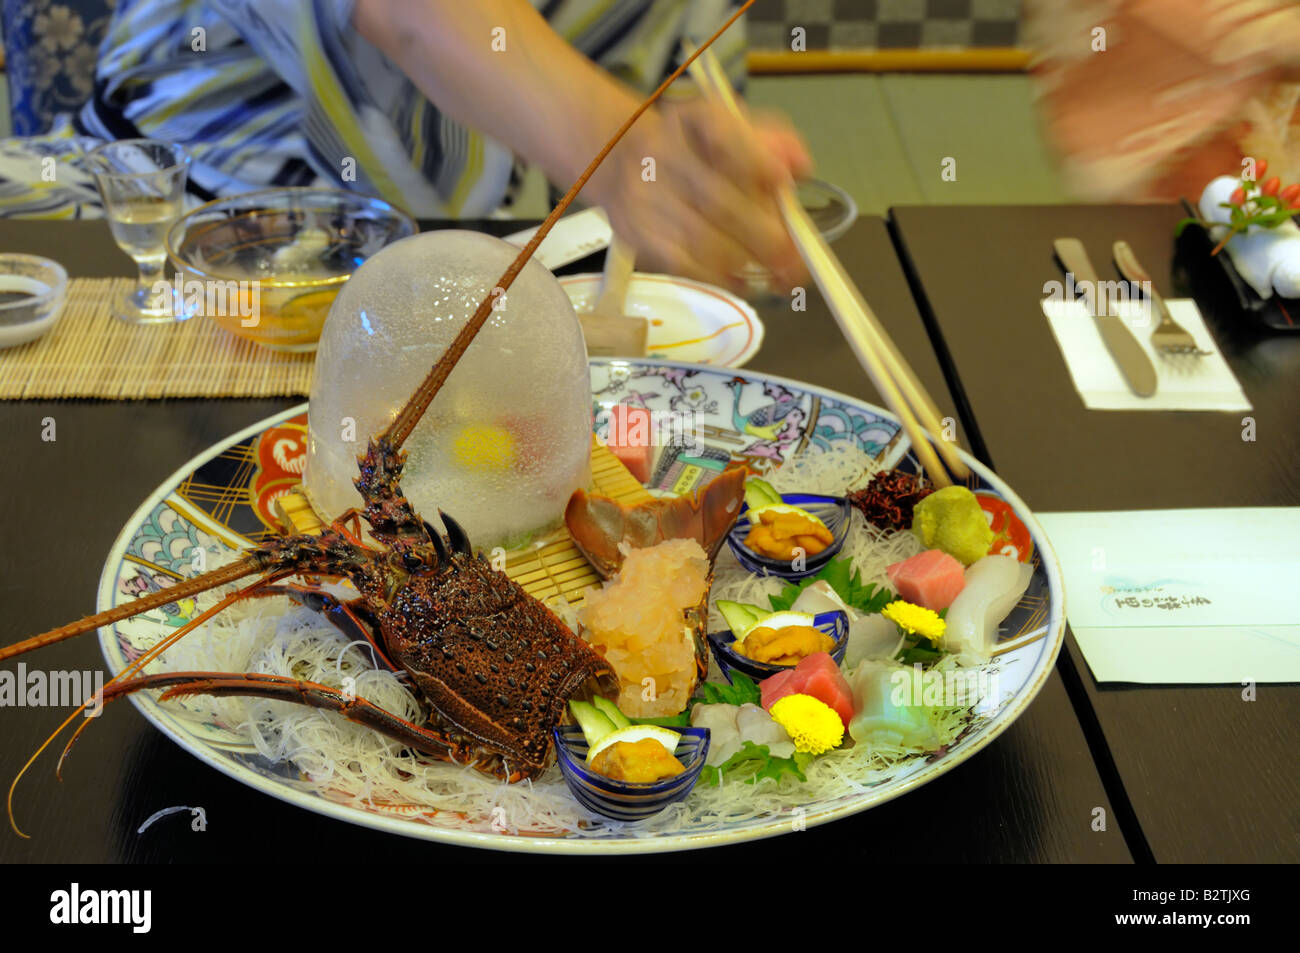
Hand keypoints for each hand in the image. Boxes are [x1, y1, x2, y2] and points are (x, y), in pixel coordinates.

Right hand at [585, 99, 812, 293]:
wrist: (618, 158)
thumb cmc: (692, 147)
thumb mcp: (731, 128)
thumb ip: (771, 143)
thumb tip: (801, 168)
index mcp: (693, 119)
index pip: (722, 134)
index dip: (754, 160)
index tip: (783, 184)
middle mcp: (662, 153)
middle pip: (716, 199)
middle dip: (763, 235)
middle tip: (795, 260)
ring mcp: (643, 196)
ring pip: (700, 238)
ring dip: (746, 262)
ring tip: (778, 277)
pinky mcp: (636, 233)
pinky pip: (681, 263)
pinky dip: (719, 278)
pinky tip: (744, 281)